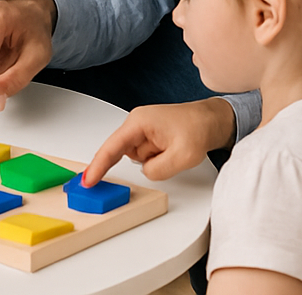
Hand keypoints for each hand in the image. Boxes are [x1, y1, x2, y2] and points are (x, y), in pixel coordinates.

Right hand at [82, 99, 235, 183]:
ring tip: (176, 149)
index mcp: (139, 122)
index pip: (112, 148)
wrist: (214, 120)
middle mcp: (136, 122)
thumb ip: (156, 169)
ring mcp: (142, 128)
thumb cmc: (199, 128)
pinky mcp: (149, 135)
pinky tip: (172, 150)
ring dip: (155, 160)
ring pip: (137, 157)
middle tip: (166, 156)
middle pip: (126, 153)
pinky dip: (157, 158)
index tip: (87, 181)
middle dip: (147, 160)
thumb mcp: (181, 157)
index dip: (98, 166)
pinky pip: (145, 155)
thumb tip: (145, 171)